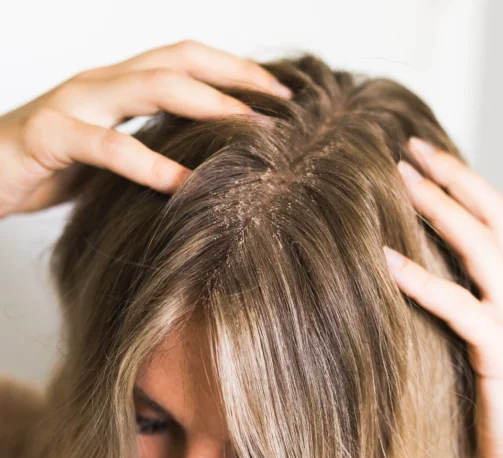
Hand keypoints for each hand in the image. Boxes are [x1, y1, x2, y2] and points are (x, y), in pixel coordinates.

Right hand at [0, 39, 291, 218]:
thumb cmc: (55, 166)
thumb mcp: (117, 153)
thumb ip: (155, 146)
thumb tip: (212, 165)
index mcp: (120, 84)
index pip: (188, 60)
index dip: (236, 69)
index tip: (281, 95)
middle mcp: (102, 82)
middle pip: (179, 61)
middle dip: (236, 80)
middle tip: (281, 107)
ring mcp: (75, 103)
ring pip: (149, 87)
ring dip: (208, 106)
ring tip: (252, 132)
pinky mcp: (50, 135)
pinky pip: (106, 145)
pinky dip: (149, 163)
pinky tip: (183, 183)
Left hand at [383, 137, 502, 457]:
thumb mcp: (484, 343)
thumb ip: (463, 307)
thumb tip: (415, 278)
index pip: (494, 219)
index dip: (463, 182)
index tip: (424, 155)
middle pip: (492, 217)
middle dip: (452, 178)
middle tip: (410, 147)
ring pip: (480, 248)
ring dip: (437, 210)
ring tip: (398, 180)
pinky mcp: (502, 352)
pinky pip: (458, 306)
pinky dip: (421, 280)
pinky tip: (386, 260)